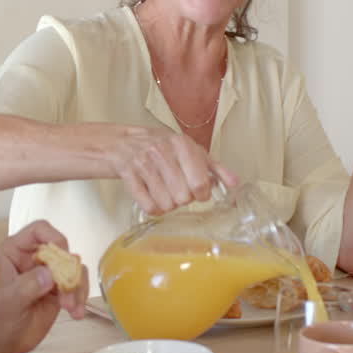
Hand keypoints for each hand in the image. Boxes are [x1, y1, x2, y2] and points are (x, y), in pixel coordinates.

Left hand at [0, 221, 88, 352]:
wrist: (1, 342)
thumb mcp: (7, 302)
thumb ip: (26, 287)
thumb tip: (49, 275)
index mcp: (16, 250)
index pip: (39, 230)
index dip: (54, 238)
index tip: (63, 258)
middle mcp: (34, 257)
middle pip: (62, 249)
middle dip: (69, 271)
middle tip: (67, 295)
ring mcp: (48, 273)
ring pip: (74, 268)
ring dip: (77, 287)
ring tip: (71, 309)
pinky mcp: (59, 289)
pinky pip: (77, 285)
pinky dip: (80, 297)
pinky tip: (76, 314)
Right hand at [109, 126, 238, 215]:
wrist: (118, 143)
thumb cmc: (156, 147)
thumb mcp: (187, 150)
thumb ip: (212, 166)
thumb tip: (234, 183)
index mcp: (181, 143)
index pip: (200, 182)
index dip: (202, 194)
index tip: (197, 192)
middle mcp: (162, 150)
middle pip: (184, 196)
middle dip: (182, 199)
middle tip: (176, 191)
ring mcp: (143, 162)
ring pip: (166, 203)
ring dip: (167, 205)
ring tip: (163, 193)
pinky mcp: (127, 174)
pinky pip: (148, 206)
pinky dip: (153, 209)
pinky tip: (152, 199)